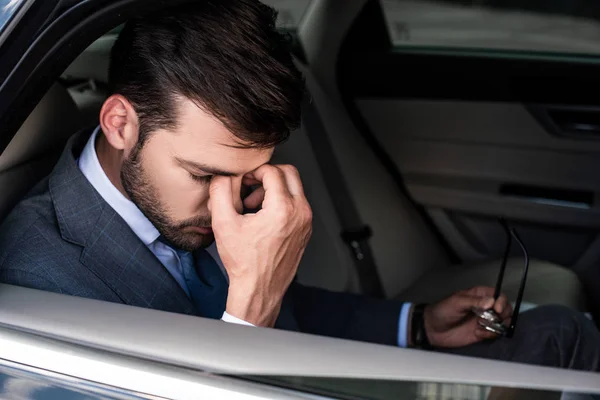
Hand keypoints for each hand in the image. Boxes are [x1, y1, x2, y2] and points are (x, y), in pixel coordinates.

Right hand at [209, 164, 312, 326]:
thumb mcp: (223, 224)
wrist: (259, 289)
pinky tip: (263, 217)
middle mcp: (300, 213)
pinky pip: (297, 204)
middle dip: (267, 174)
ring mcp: (306, 222)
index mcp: (283, 209)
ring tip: (253, 204)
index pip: (272, 171)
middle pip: (289, 173)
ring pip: (294, 188)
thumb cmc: (244, 263)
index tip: (242, 180)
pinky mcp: (305, 229)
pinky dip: (281, 202)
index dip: (253, 171)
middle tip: (250, 185)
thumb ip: (221, 192)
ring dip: (274, 189)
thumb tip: (224, 174)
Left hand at [422, 286, 512, 347]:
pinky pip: (494, 334)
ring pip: (503, 322)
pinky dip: (490, 334)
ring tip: (484, 326)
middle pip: (505, 309)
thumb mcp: (457, 302)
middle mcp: (485, 308)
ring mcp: (484, 321)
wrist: (433, 329)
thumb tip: (491, 301)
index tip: (497, 309)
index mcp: (479, 296)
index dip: (501, 301)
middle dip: (504, 314)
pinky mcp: (482, 333)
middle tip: (495, 319)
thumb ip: (474, 302)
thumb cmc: (443, 311)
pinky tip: (478, 333)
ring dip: (498, 325)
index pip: (498, 295)